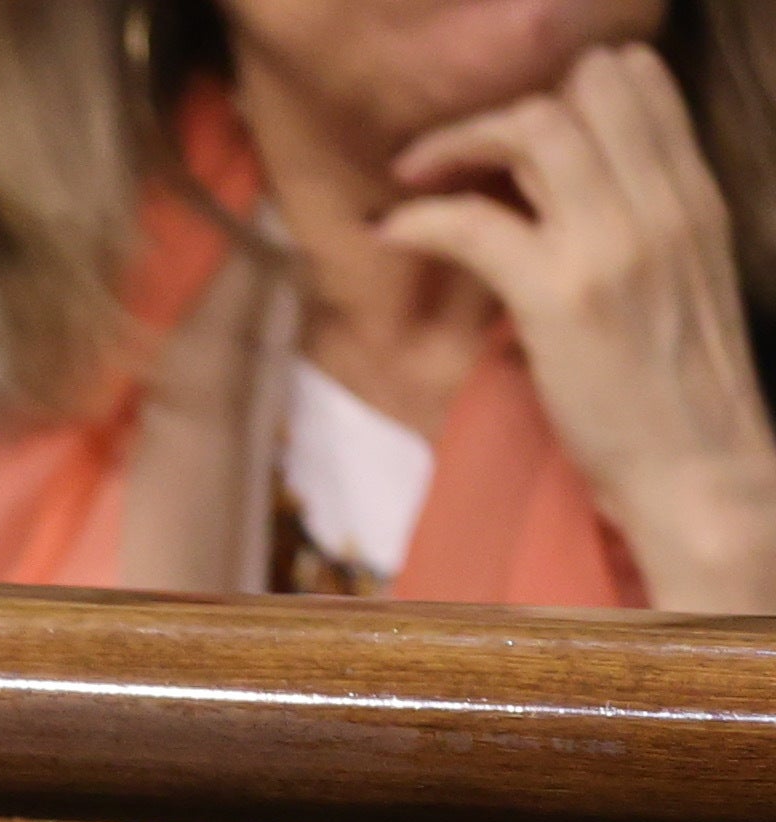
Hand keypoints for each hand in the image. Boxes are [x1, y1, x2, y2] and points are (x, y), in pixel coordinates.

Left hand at [386, 43, 775, 610]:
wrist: (700, 468)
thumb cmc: (676, 390)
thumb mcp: (677, 277)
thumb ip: (637, 221)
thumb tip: (567, 193)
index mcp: (695, 194)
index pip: (636, 81)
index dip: (561, 89)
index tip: (509, 132)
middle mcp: (662, 202)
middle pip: (585, 86)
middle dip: (504, 105)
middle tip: (448, 151)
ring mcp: (613, 243)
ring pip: (534, 128)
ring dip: (456, 141)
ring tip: (414, 176)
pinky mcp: (559, 294)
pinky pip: (474, 221)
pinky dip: (420, 216)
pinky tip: (393, 233)